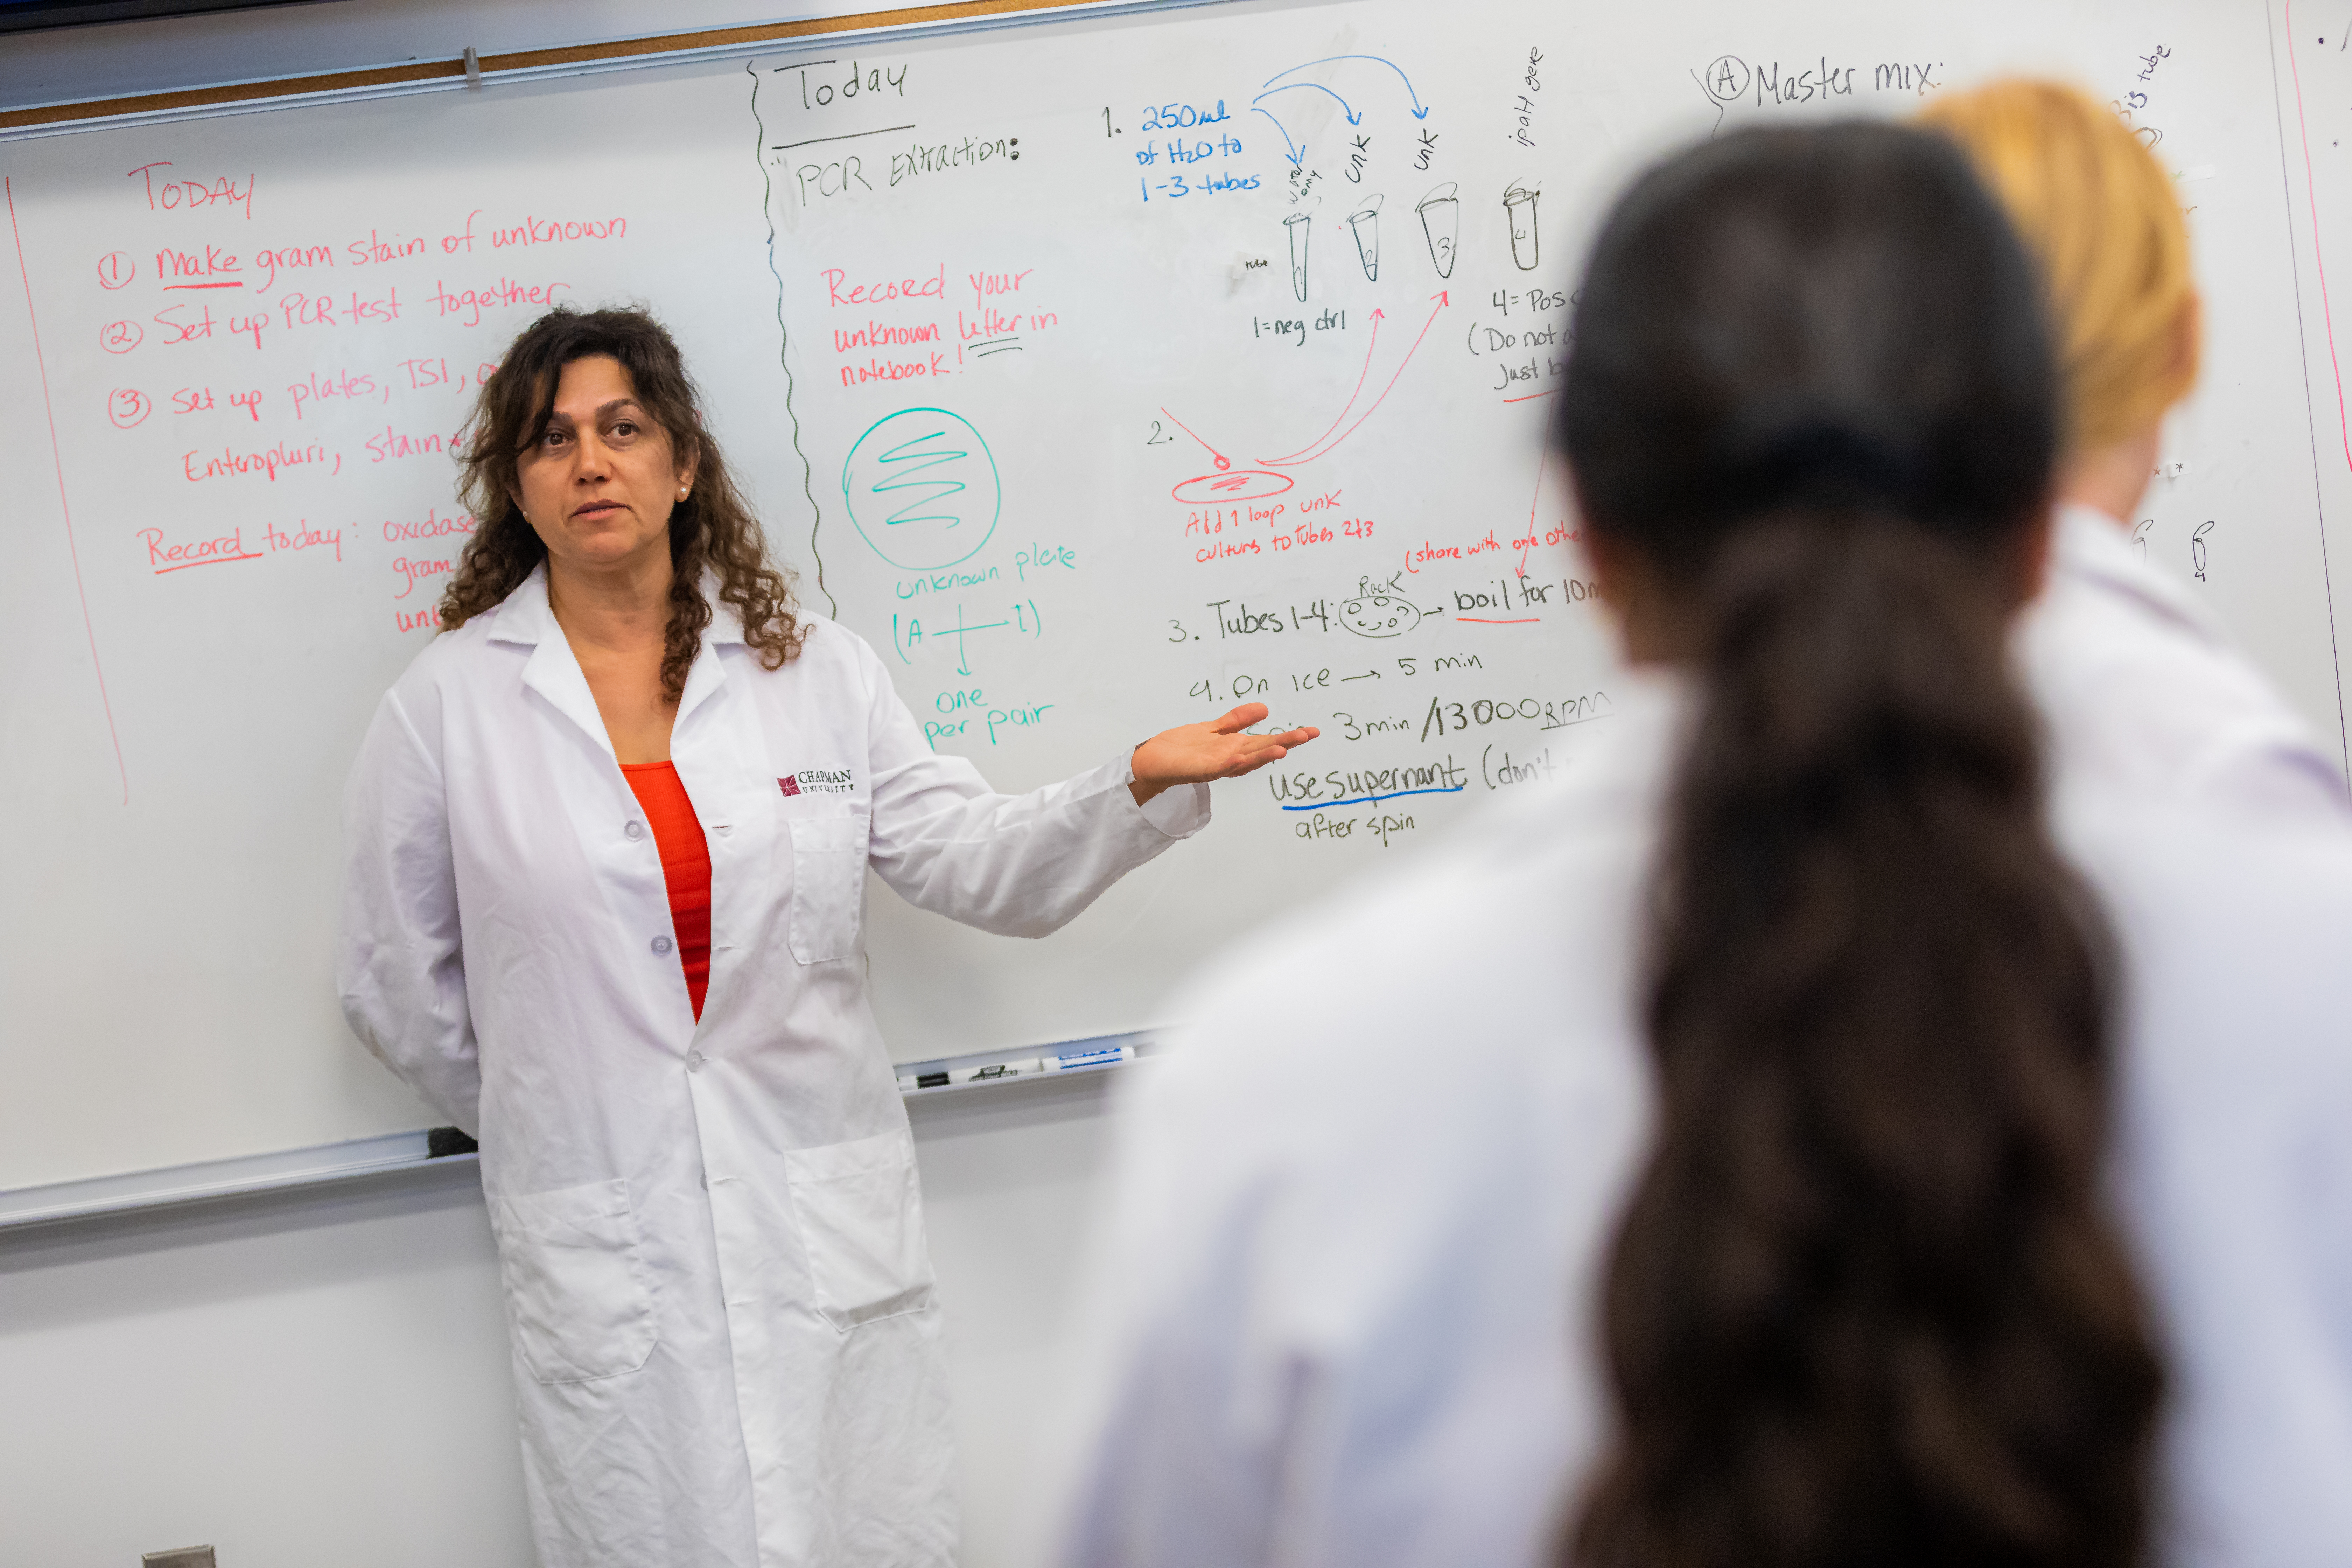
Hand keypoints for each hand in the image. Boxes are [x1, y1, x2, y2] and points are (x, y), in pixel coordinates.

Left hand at [1129, 704, 1319, 805]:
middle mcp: (1230, 758)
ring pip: (1245, 760)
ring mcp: (1217, 765)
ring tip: (1283, 749)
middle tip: (1308, 735)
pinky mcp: (1200, 769)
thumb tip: (1265, 709)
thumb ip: (1238, 720)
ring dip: (1263, 755)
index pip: (1266, 741)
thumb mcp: (1214, 728)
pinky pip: (1218, 766)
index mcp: (1236, 747)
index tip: (1310, 731)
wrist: (1154, 760)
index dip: (1289, 737)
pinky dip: (1230, 763)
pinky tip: (1241, 756)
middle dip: (1285, 743)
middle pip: (1261, 750)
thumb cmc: (1183, 747)